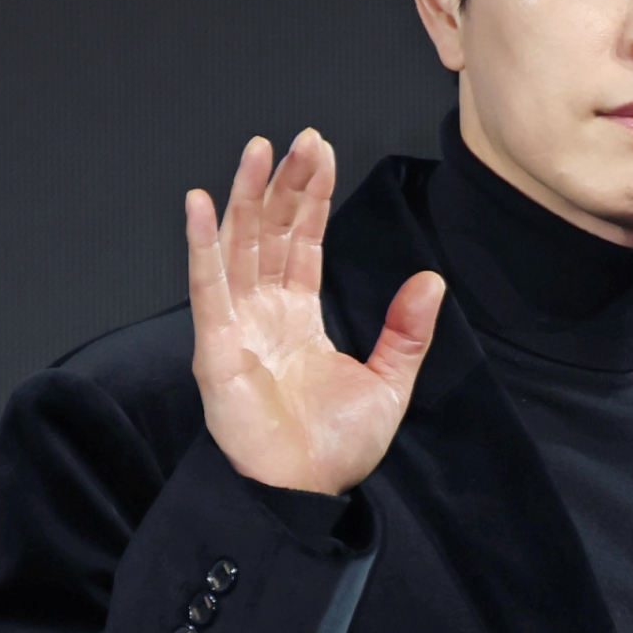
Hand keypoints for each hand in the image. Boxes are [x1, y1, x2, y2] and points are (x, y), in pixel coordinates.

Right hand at [186, 129, 444, 493]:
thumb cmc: (335, 449)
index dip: (310, 195)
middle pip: (269, 231)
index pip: (302, 241)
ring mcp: (235, 325)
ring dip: (244, 196)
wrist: (305, 493)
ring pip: (237, 245)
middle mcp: (263, 312)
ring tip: (256, 149)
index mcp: (298, 316)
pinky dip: (201, 244)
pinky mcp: (215, 346)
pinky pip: (207, 286)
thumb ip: (407, 331)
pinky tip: (201, 203)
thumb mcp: (389, 382)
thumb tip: (431, 279)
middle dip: (282, 183)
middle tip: (299, 138)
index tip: (321, 151)